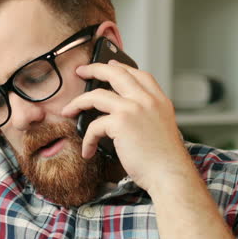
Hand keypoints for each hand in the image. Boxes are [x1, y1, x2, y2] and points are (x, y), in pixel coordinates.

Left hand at [61, 60, 194, 192]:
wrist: (170, 174)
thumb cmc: (163, 159)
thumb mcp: (160, 127)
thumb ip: (146, 115)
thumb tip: (120, 114)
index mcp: (159, 101)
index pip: (139, 75)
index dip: (121, 67)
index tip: (109, 65)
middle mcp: (147, 100)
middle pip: (116, 73)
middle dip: (94, 68)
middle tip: (80, 71)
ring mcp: (134, 108)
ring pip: (96, 95)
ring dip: (77, 103)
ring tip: (68, 111)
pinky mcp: (121, 122)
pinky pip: (94, 125)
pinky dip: (87, 139)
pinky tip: (88, 150)